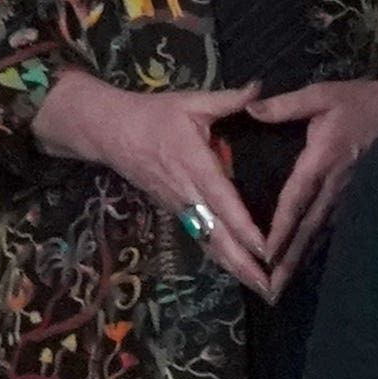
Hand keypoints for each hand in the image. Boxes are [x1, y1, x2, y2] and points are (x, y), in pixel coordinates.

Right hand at [35, 68, 278, 295]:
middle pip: (216, 234)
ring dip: (234, 268)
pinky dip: (220, 258)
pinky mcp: (173, 211)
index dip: (243, 226)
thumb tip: (262, 89)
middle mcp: (186, 192)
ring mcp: (178, 206)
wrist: (106, 130)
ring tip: (262, 289)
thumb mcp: (190, 102)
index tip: (266, 248)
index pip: (223, 200)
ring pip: (208, 242)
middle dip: (243, 263)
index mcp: (194, 164)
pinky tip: (240, 274)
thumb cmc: (151, 114)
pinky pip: (200, 238)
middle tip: (271, 287)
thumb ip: (229, 100)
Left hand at [247, 66, 377, 271]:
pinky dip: (320, 247)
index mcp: (321, 160)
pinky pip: (336, 226)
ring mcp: (350, 194)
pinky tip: (309, 262)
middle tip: (271, 289)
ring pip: (322, 233)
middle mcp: (335, 185)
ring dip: (303, 259)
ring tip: (285, 285)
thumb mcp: (323, 95)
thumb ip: (285, 105)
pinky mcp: (360, 196)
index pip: (296, 201)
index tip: (264, 253)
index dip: (280, 229)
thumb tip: (249, 109)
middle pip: (308, 229)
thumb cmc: (365, 101)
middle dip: (289, 259)